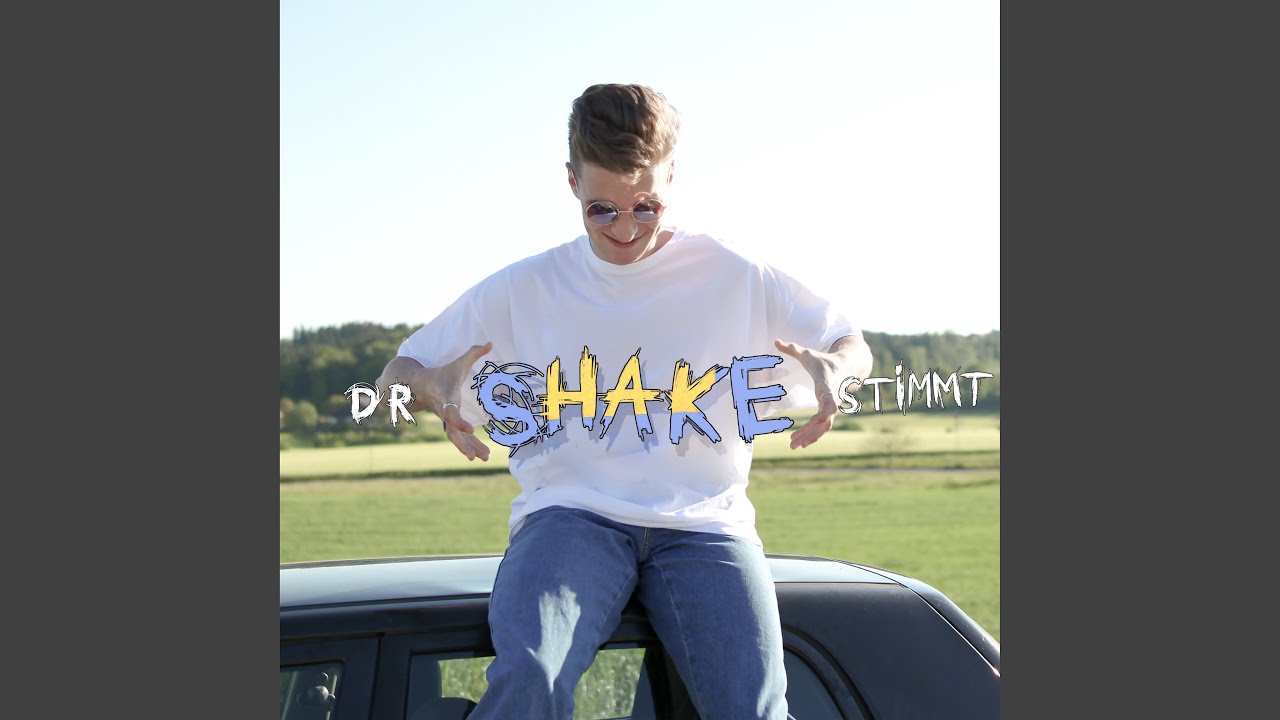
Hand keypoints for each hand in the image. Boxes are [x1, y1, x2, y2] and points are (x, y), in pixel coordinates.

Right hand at [380, 342, 493, 460]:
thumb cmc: (443, 373)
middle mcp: (445, 411)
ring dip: (470, 447)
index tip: (469, 428)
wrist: (421, 385)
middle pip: (451, 431)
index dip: (458, 420)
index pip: (451, 411)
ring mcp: (446, 420)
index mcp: (446, 397)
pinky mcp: (450, 424)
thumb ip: (474, 352)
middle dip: (463, 443)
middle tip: (474, 456)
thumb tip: (490, 343)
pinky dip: (470, 445)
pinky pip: (459, 437)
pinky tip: (482, 454)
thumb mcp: (458, 362)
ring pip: (456, 438)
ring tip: (483, 457)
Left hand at [774, 338, 842, 449]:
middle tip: (793, 442)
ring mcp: (832, 407)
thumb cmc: (823, 361)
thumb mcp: (808, 353)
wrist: (845, 367)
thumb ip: (792, 348)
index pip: (830, 400)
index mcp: (827, 386)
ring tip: (793, 445)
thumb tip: (775, 340)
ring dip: (809, 437)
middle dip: (810, 431)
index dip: (827, 409)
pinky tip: (800, 442)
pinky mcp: (829, 412)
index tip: (821, 417)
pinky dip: (812, 435)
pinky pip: (822, 427)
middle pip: (825, 420)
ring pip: (823, 427)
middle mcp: (832, 399)